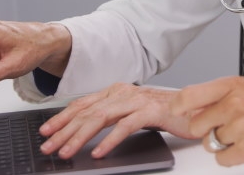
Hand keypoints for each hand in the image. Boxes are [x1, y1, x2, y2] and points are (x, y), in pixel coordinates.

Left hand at [39, 83, 197, 159]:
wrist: (198, 107)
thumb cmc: (166, 113)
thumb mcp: (133, 113)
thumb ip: (112, 118)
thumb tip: (86, 133)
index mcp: (117, 91)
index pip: (83, 104)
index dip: (62, 118)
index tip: (45, 131)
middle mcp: (124, 93)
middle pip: (86, 112)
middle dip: (63, 131)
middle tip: (48, 146)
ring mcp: (137, 101)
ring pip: (100, 118)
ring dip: (79, 137)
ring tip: (67, 152)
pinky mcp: (151, 111)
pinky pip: (125, 127)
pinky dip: (109, 141)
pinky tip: (98, 153)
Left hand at [171, 76, 243, 166]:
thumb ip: (226, 96)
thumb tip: (198, 108)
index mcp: (234, 86)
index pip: (190, 95)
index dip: (178, 107)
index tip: (175, 112)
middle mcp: (233, 103)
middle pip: (197, 125)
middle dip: (209, 131)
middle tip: (232, 130)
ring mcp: (239, 126)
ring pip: (212, 143)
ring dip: (227, 144)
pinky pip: (223, 159)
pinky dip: (234, 158)